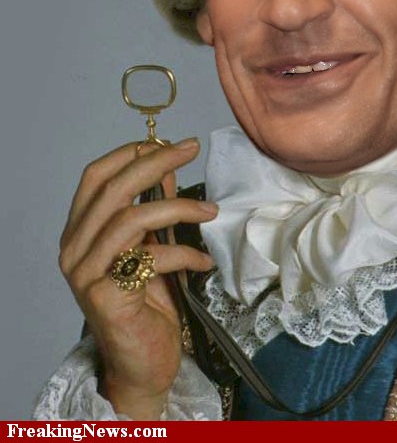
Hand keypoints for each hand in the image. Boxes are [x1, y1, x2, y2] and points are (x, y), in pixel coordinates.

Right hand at [59, 138, 216, 419]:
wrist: (142, 365)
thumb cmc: (147, 305)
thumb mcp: (151, 247)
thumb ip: (153, 210)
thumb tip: (167, 167)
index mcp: (80, 232)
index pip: (95, 176)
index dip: (131, 152)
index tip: (170, 142)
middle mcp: (74, 249)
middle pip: (113, 189)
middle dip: (156, 161)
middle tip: (191, 149)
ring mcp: (86, 273)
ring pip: (131, 219)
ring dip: (178, 207)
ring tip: (211, 212)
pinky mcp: (106, 296)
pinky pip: (150, 258)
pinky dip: (185, 253)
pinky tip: (204, 262)